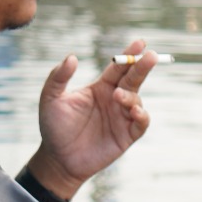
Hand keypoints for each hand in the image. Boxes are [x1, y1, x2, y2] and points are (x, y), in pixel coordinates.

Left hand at [27, 40, 158, 198]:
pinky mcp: (126, 135)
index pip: (119, 67)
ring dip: (131, 96)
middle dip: (143, 66)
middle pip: (134, 78)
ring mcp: (122, 117)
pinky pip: (141, 123)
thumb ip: (58, 77)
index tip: (140, 42)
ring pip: (137, 100)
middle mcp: (115, 99)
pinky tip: (134, 111)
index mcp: (100, 87)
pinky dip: (142, 116)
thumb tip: (72, 57)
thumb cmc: (53, 127)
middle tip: (150, 56)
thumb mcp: (50, 99)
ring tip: (118, 96)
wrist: (57, 159)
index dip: (129, 55)